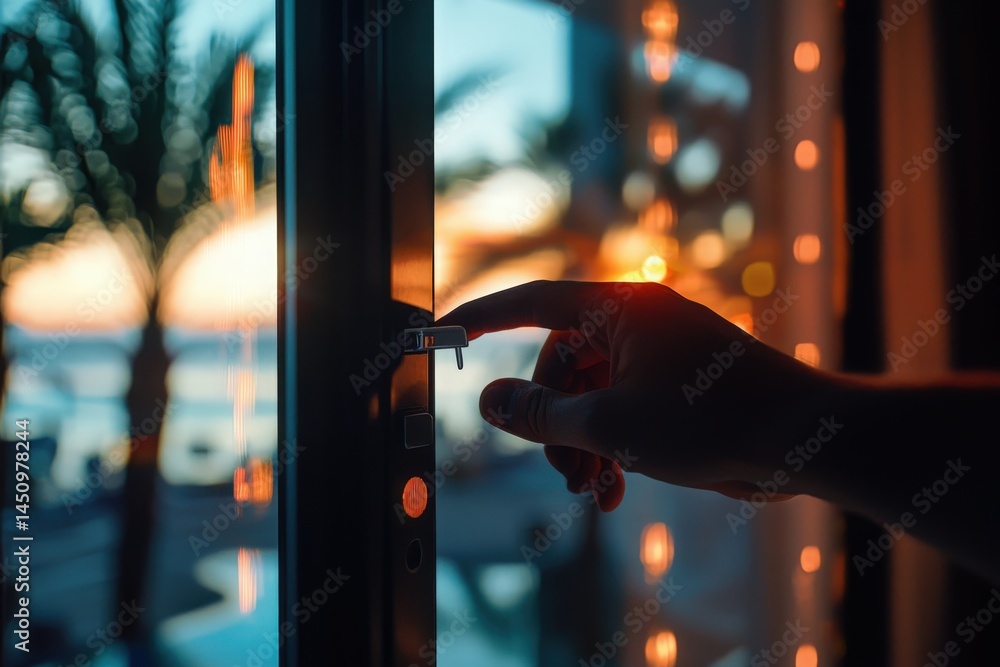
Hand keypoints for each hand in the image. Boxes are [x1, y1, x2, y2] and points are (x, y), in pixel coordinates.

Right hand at [437, 280, 834, 509]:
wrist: (805, 440)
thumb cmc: (714, 420)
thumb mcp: (611, 424)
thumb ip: (542, 415)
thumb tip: (489, 401)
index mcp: (620, 309)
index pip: (533, 302)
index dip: (483, 316)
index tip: (444, 332)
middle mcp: (637, 324)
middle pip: (561, 364)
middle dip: (551, 420)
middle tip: (559, 468)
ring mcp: (659, 355)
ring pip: (590, 394)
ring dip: (579, 443)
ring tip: (588, 488)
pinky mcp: (677, 388)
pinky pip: (623, 409)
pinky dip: (610, 448)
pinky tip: (611, 492)